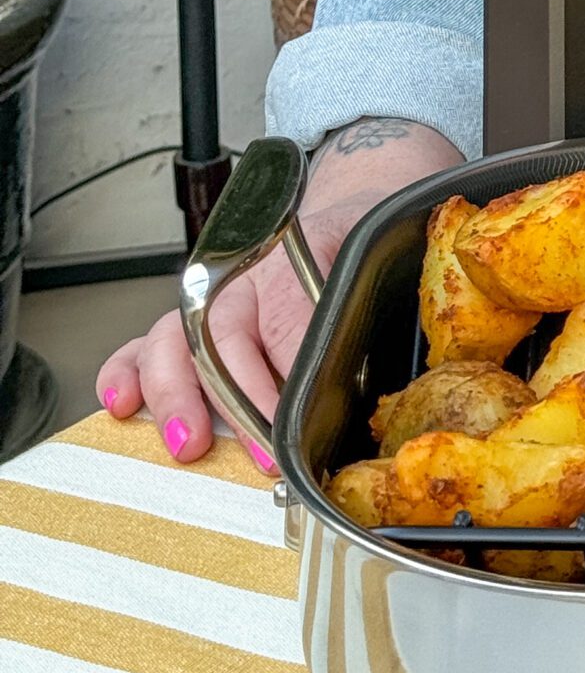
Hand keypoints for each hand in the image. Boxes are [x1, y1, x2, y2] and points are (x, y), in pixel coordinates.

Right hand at [96, 116, 461, 467]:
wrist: (346, 221)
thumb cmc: (358, 254)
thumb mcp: (373, 269)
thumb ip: (359, 315)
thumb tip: (347, 384)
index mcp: (299, 259)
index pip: (286, 314)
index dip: (290, 372)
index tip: (301, 423)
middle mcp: (246, 279)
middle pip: (224, 333)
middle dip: (238, 401)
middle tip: (261, 452)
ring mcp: (209, 301)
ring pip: (174, 338)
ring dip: (177, 394)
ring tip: (188, 441)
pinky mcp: (183, 325)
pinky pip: (142, 344)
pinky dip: (126, 375)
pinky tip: (123, 403)